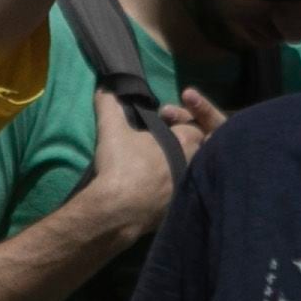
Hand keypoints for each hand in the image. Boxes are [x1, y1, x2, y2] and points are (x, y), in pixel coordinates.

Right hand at [62, 93, 209, 243]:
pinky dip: (170, 187)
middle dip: (182, 143)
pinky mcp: (178, 210)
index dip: (180, 119)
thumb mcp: (111, 129)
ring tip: (155, 164)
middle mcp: (193, 165)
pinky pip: (182, 194)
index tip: (162, 120)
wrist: (118, 211)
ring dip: (177, 165)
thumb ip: (109, 105)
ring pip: (190, 172)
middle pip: (197, 149)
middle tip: (160, 142)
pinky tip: (151, 187)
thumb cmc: (121, 166)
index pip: (195, 127)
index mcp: (185, 142)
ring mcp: (187, 189)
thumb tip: (104, 89)